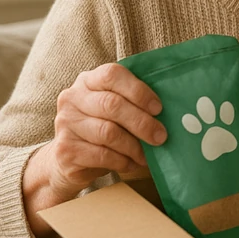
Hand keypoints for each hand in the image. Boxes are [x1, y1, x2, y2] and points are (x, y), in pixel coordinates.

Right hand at [38, 63, 165, 198]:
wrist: (69, 160)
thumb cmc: (103, 127)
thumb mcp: (116, 109)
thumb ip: (134, 102)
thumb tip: (173, 110)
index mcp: (88, 80)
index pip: (112, 74)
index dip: (138, 91)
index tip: (159, 108)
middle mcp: (72, 98)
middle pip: (112, 105)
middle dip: (142, 122)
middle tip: (160, 136)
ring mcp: (65, 124)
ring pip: (108, 132)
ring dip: (134, 146)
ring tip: (147, 155)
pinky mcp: (65, 150)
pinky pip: (102, 155)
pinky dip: (123, 161)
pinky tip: (132, 163)